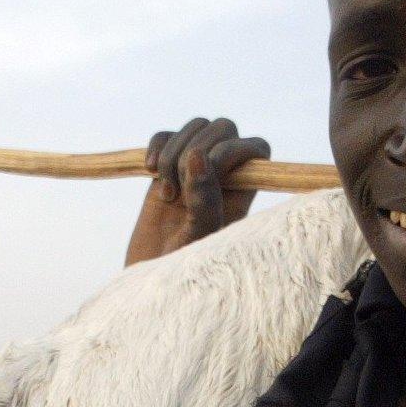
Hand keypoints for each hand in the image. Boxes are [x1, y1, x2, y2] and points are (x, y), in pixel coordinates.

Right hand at [123, 117, 269, 266]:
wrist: (148, 279)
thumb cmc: (183, 267)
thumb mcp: (199, 235)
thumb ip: (204, 198)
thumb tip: (198, 155)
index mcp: (244, 191)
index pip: (257, 148)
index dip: (234, 149)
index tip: (210, 172)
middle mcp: (224, 176)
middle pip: (225, 128)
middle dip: (198, 148)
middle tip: (180, 190)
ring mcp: (194, 169)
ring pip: (196, 127)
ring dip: (174, 152)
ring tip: (166, 193)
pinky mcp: (165, 167)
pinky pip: (166, 135)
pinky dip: (157, 146)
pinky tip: (150, 171)